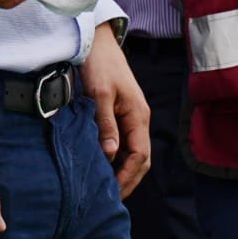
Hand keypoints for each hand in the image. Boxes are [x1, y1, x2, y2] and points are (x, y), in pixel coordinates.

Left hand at [80, 21, 151, 198]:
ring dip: (123, 170)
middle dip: (129, 179)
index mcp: (139, 115)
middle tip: (110, 198)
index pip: (140, 156)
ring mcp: (131, 115)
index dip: (128, 177)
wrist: (96, 40)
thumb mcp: (99, 94)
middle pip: (140, 158)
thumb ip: (106, 124)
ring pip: (133, 151)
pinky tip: (104, 164)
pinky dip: (117, 157)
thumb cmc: (99, 64)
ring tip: (106, 187)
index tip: (113, 192)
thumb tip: (111, 155)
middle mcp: (139, 118)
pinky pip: (124, 141)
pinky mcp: (121, 112)